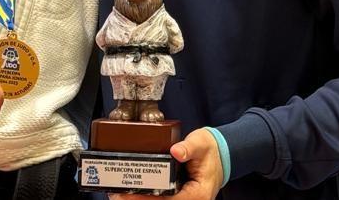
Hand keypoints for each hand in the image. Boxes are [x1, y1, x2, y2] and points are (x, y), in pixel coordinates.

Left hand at [108, 128, 223, 199]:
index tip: (131, 194)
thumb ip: (189, 147)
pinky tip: (130, 192)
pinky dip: (146, 196)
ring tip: (119, 194)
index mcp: (198, 193)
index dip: (150, 199)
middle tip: (118, 195)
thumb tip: (176, 151)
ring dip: (140, 199)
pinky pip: (161, 199)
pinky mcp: (178, 197)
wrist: (220, 154)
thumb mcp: (201, 144)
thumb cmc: (211, 150)